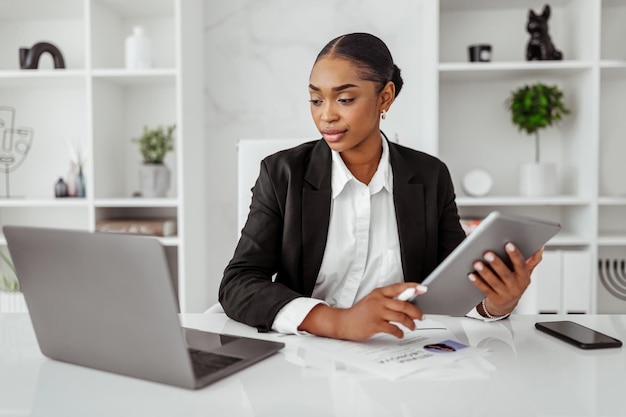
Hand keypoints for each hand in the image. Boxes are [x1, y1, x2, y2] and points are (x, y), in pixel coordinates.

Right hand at [298, 282, 425, 340]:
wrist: (344, 322)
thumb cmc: (360, 312)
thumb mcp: (373, 300)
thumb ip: (388, 299)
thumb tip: (407, 300)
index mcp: (379, 293)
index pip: (399, 287)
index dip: (412, 287)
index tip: (422, 289)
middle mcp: (378, 301)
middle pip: (404, 304)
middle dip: (416, 312)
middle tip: (421, 317)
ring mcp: (376, 313)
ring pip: (401, 317)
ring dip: (410, 323)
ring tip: (412, 327)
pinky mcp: (375, 325)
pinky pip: (393, 329)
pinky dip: (399, 333)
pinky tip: (400, 334)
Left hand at [468, 243, 542, 316]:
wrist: (506, 304)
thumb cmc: (515, 282)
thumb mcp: (525, 272)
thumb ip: (532, 259)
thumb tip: (539, 247)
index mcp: (524, 277)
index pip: (521, 265)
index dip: (515, 255)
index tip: (508, 244)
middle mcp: (516, 287)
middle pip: (505, 274)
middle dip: (496, 263)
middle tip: (487, 253)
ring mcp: (505, 294)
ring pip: (494, 282)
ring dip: (485, 272)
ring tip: (476, 263)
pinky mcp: (494, 299)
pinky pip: (485, 290)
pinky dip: (478, 282)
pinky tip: (471, 274)